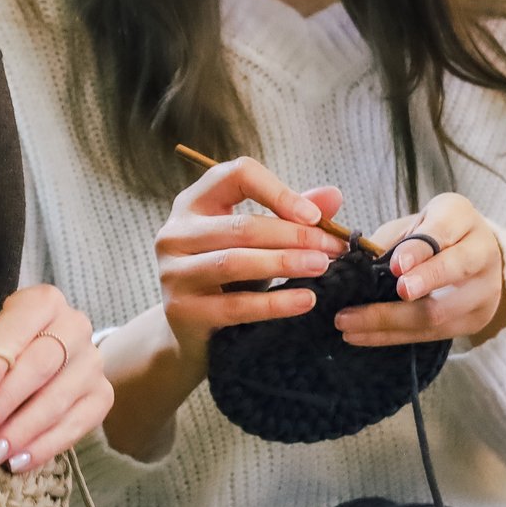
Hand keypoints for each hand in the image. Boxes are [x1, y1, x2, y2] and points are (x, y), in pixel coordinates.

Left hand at [0, 285, 109, 474]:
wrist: (48, 354)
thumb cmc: (7, 347)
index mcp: (45, 302)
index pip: (21, 326)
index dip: (0, 354)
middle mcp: (76, 327)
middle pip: (42, 365)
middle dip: (6, 400)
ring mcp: (93, 363)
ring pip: (58, 400)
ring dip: (21, 431)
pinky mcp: (102, 396)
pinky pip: (76, 426)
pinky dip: (44, 447)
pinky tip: (17, 462)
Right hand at [155, 155, 343, 376]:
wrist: (192, 330)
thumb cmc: (228, 276)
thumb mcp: (256, 241)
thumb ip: (289, 215)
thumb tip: (333, 196)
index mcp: (194, 203)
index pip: (235, 176)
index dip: (277, 191)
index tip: (314, 216)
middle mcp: (175, 233)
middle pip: (241, 226)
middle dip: (294, 236)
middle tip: (332, 249)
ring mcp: (173, 272)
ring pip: (235, 262)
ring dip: (284, 263)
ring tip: (321, 267)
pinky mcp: (180, 309)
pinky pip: (235, 305)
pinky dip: (274, 303)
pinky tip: (305, 300)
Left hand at [336, 192, 505, 346]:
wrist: (476, 252)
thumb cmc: (433, 232)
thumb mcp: (413, 222)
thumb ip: (391, 240)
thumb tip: (352, 266)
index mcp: (461, 217)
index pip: (442, 232)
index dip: (418, 251)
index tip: (394, 267)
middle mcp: (482, 252)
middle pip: (450, 275)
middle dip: (411, 289)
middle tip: (372, 299)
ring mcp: (484, 290)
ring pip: (439, 312)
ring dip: (388, 321)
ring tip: (348, 324)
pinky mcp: (475, 320)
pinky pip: (431, 334)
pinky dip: (392, 336)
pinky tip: (361, 335)